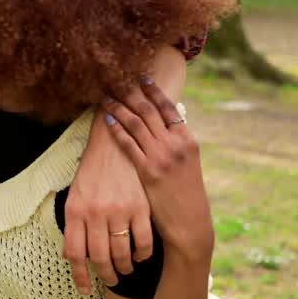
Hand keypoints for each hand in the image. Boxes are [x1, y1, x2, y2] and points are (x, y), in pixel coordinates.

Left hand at [65, 102, 153, 294]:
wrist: (113, 145)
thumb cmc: (91, 174)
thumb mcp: (75, 196)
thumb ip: (73, 225)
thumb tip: (71, 257)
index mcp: (75, 211)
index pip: (74, 253)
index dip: (80, 276)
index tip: (86, 289)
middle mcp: (95, 213)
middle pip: (99, 258)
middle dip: (106, 275)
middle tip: (111, 280)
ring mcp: (118, 210)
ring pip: (122, 253)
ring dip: (125, 268)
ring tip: (125, 270)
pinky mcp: (140, 207)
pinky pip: (143, 241)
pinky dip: (143, 254)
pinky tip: (141, 256)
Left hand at [103, 79, 214, 259]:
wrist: (190, 222)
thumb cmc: (187, 191)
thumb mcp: (189, 161)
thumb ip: (179, 139)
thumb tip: (175, 115)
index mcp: (188, 139)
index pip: (168, 108)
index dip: (153, 90)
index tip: (141, 77)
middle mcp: (177, 144)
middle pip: (150, 111)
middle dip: (132, 93)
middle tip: (117, 80)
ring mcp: (163, 157)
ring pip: (137, 124)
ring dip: (120, 107)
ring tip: (107, 97)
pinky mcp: (149, 171)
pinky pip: (129, 144)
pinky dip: (117, 129)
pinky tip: (108, 119)